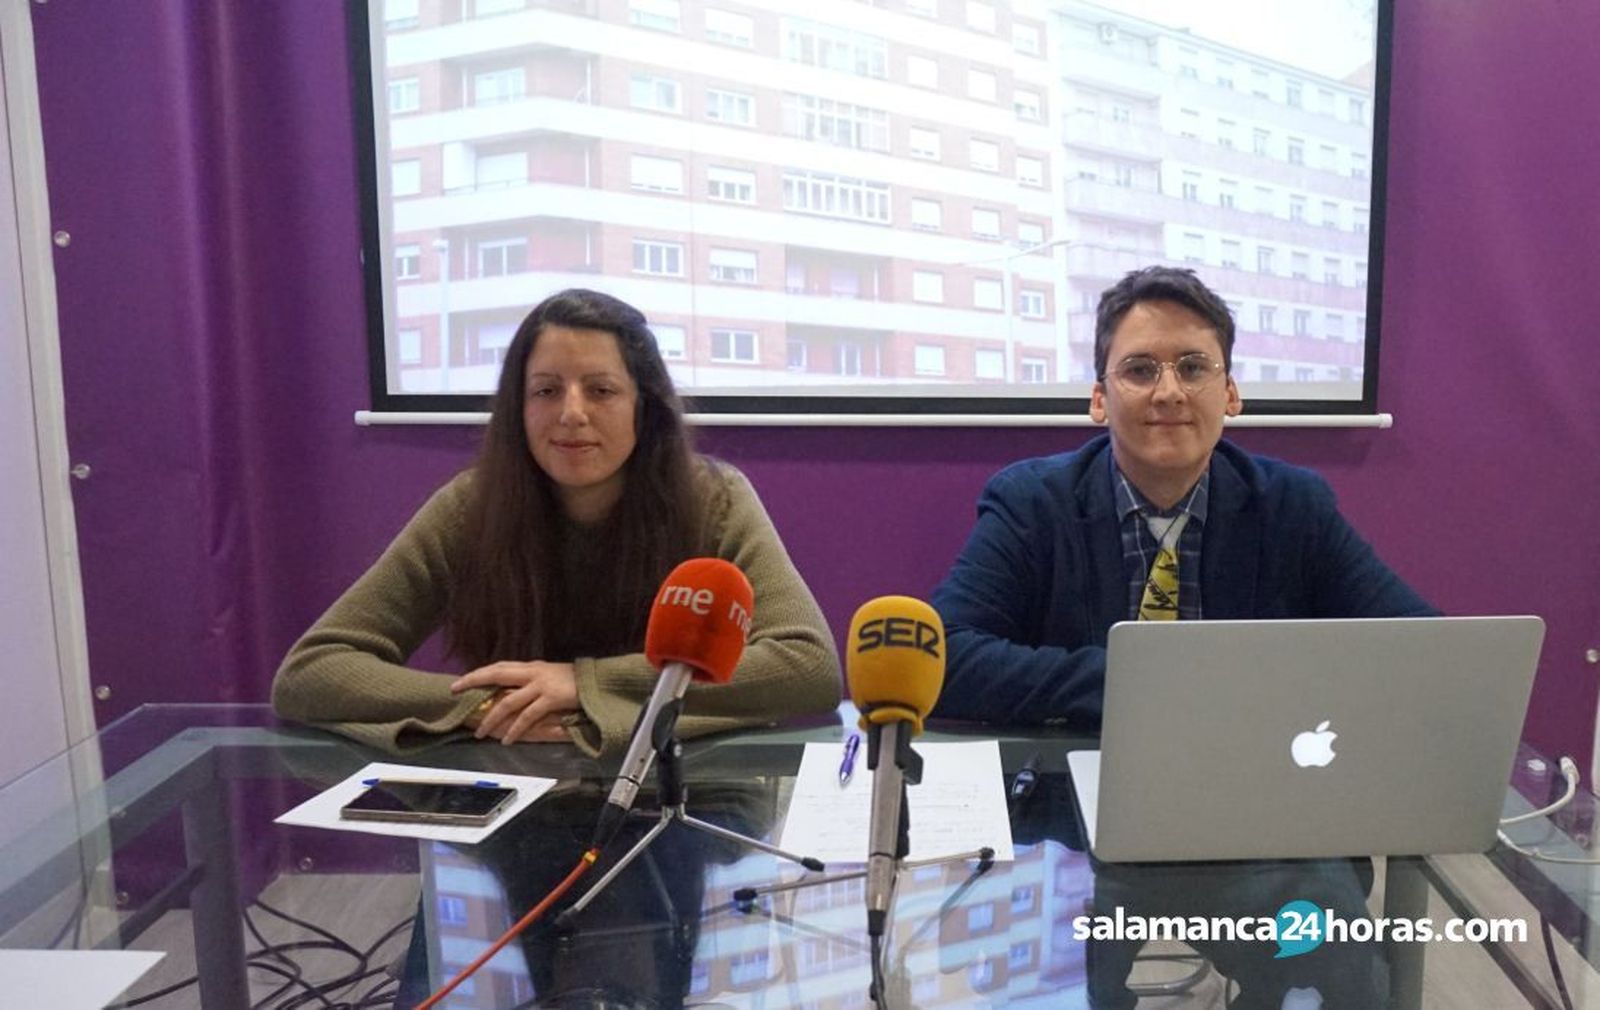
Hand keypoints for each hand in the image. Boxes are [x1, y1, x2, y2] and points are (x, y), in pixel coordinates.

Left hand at [452, 661, 578, 743]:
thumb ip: (531, 681)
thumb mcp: (550, 676)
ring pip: (509, 702)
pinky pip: (528, 716)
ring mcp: (541, 685)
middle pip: (497, 674)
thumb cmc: (575, 681)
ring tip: (481, 733)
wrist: (598, 682)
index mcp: (532, 666)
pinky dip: (515, 729)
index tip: (459, 682)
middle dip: (474, 682)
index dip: (478, 673)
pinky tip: (507, 740)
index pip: (499, 666)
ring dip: (492, 718)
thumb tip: (511, 691)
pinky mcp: (551, 699)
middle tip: (456, 693)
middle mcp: (533, 672)